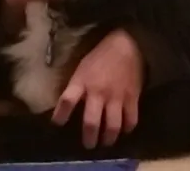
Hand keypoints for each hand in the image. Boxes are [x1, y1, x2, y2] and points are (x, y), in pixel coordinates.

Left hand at [52, 29, 143, 148]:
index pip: (67, 101)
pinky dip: (127, 128)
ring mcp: (116, 96)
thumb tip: (71, 104)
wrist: (127, 44)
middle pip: (91, 122)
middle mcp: (98, 92)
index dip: (60, 115)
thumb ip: (78, 86)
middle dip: (89, 138)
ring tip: (106, 141)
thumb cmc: (101, 55)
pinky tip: (124, 128)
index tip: (57, 123)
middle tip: (89, 145)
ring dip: (108, 138)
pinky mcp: (132, 97)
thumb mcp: (83, 67)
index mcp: (82, 81)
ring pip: (112, 126)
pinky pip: (131, 120)